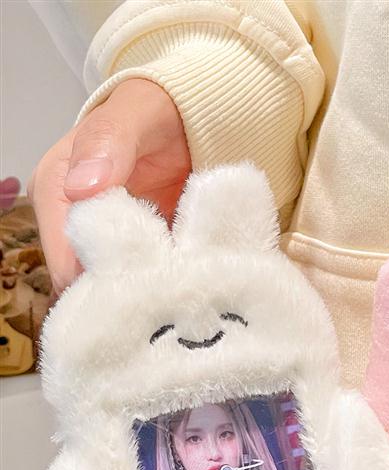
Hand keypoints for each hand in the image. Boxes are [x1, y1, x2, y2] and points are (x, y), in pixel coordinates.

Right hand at [29, 78, 190, 294]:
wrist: (191, 116)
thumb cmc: (156, 109)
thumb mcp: (134, 116)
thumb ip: (109, 142)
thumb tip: (81, 188)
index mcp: (57, 194)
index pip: (64, 262)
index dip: (98, 288)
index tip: (138, 299)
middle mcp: (79, 224)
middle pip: (94, 285)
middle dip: (128, 299)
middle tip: (168, 306)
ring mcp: (115, 240)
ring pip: (126, 288)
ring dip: (153, 296)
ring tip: (184, 303)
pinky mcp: (147, 250)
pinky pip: (156, 279)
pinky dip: (173, 286)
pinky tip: (195, 290)